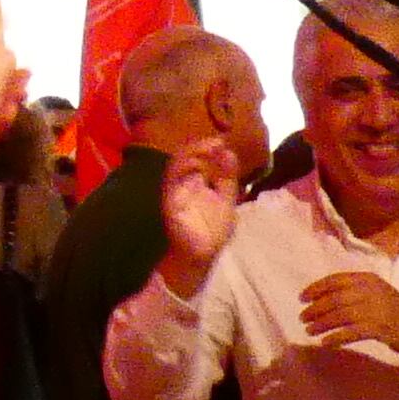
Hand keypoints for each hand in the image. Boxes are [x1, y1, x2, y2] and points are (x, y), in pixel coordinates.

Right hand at [154, 135, 241, 290]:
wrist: (203, 257)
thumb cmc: (212, 231)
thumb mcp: (226, 200)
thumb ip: (227, 178)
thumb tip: (228, 151)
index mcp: (195, 182)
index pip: (195, 157)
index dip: (205, 146)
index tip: (221, 142)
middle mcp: (182, 185)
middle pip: (183, 157)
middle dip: (198, 146)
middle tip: (216, 142)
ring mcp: (174, 193)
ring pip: (174, 166)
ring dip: (189, 154)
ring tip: (207, 149)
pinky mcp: (170, 204)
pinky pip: (171, 184)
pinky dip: (182, 172)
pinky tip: (197, 166)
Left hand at [300, 268, 398, 365]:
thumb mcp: (378, 292)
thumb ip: (357, 291)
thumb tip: (326, 299)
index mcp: (368, 280)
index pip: (335, 280)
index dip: (316, 288)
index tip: (303, 298)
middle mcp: (370, 292)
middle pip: (334, 298)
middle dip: (315, 308)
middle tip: (303, 317)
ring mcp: (375, 310)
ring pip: (339, 315)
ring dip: (321, 324)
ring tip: (310, 330)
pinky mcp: (379, 328)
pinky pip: (350, 333)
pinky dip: (335, 338)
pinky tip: (326, 343)